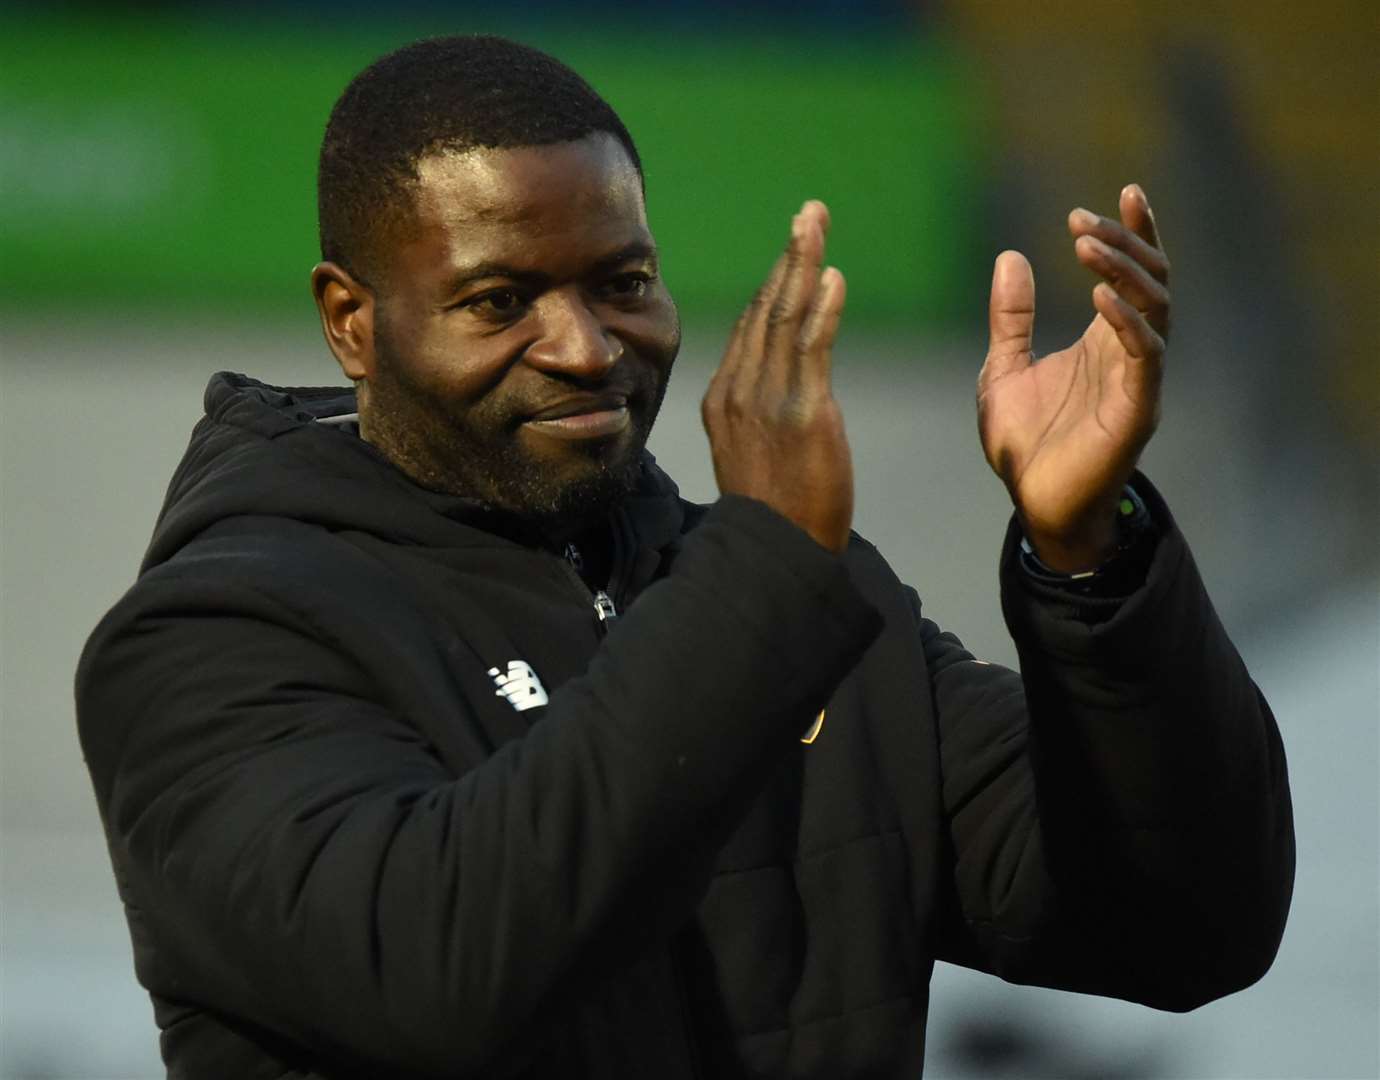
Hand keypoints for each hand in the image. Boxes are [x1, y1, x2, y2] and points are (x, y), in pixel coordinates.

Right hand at [702, 201, 852, 552]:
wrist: (775, 552)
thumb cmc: (773, 512)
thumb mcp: (750, 454)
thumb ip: (756, 413)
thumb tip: (774, 388)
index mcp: (723, 400)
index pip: (750, 329)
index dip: (774, 284)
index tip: (794, 253)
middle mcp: (739, 391)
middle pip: (765, 309)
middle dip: (789, 257)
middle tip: (809, 214)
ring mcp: (767, 400)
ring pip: (785, 317)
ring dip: (803, 263)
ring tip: (816, 222)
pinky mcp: (802, 412)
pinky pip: (811, 348)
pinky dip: (821, 309)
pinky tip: (832, 276)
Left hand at [977, 184, 1169, 571]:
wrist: (1033, 505)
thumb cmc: (1025, 444)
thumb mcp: (1003, 369)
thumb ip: (1011, 318)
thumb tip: (1010, 257)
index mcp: (1104, 341)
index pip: (1133, 275)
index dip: (1134, 233)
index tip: (1125, 190)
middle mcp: (1130, 353)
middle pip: (1149, 281)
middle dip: (1122, 243)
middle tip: (1082, 220)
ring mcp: (1138, 379)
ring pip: (1154, 309)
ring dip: (1122, 272)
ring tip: (1086, 244)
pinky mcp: (1136, 410)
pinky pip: (1145, 356)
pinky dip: (1127, 323)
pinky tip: (1101, 297)